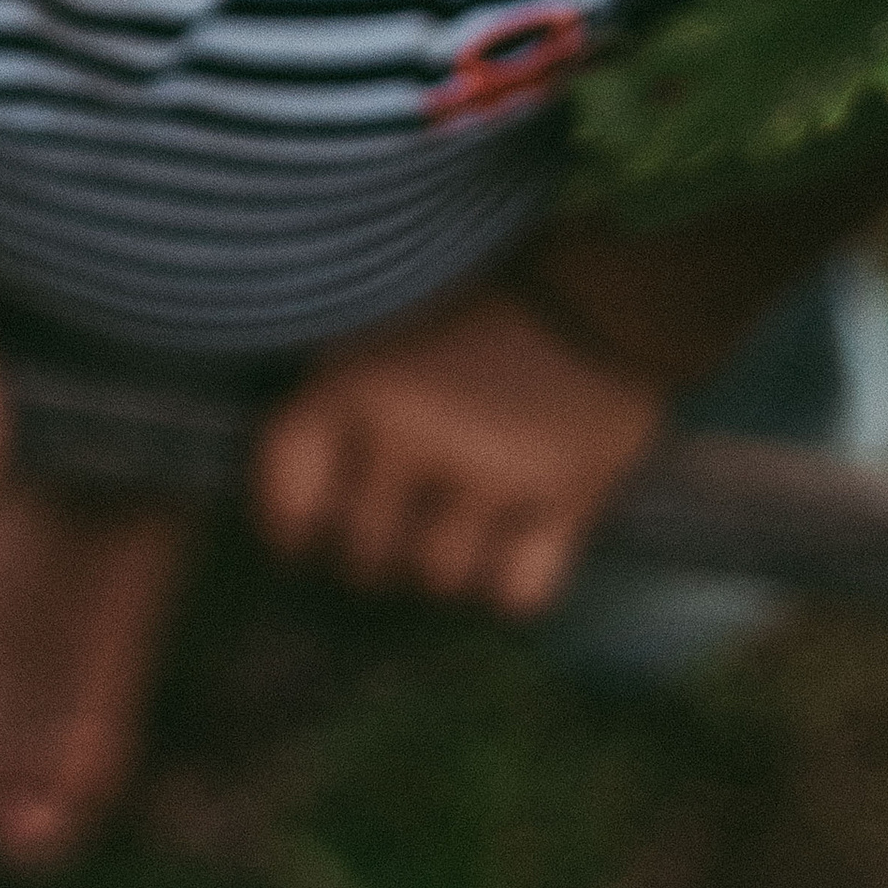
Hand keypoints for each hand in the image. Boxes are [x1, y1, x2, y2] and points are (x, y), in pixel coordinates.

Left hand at [251, 285, 660, 613]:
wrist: (601, 291)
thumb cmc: (479, 310)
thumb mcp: (384, 331)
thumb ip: (336, 403)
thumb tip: (293, 499)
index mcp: (357, 387)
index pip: (286, 502)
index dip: (290, 531)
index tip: (308, 534)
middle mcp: (414, 435)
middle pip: (363, 559)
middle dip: (378, 553)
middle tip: (403, 523)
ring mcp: (490, 473)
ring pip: (438, 581)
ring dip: (448, 566)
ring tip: (464, 522)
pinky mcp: (562, 502)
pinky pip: (515, 596)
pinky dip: (513, 582)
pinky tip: (518, 539)